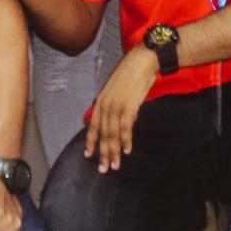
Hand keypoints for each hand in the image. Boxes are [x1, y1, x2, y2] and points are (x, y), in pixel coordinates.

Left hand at [84, 46, 157, 172]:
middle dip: (102, 153)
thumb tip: (117, 120)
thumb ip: (114, 105)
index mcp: (101, 101)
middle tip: (103, 169)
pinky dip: (126, 141)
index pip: (92, 126)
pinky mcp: (128, 107)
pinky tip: (127, 150)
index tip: (88, 155)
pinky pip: (125, 128)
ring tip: (116, 165)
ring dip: (114, 152)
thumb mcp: (117, 90)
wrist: (142, 61)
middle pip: (102, 134)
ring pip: (112, 135)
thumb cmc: (131, 74)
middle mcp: (105, 105)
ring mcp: (116, 106)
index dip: (90, 141)